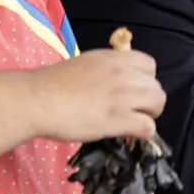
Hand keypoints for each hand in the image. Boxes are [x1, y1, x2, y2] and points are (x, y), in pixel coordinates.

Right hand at [30, 48, 165, 143]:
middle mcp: (122, 72)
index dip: (144, 81)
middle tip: (134, 111)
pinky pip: (148, 126)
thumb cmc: (50, 85)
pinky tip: (129, 135)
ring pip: (158, 103)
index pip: (149, 65)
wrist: (35, 100)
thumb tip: (111, 86)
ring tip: (133, 123)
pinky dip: (143, 132)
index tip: (133, 92)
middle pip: (156, 86)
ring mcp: (122, 95)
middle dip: (149, 100)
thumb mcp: (82, 65)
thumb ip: (103, 72)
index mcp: (112, 58)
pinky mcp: (118, 118)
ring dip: (149, 115)